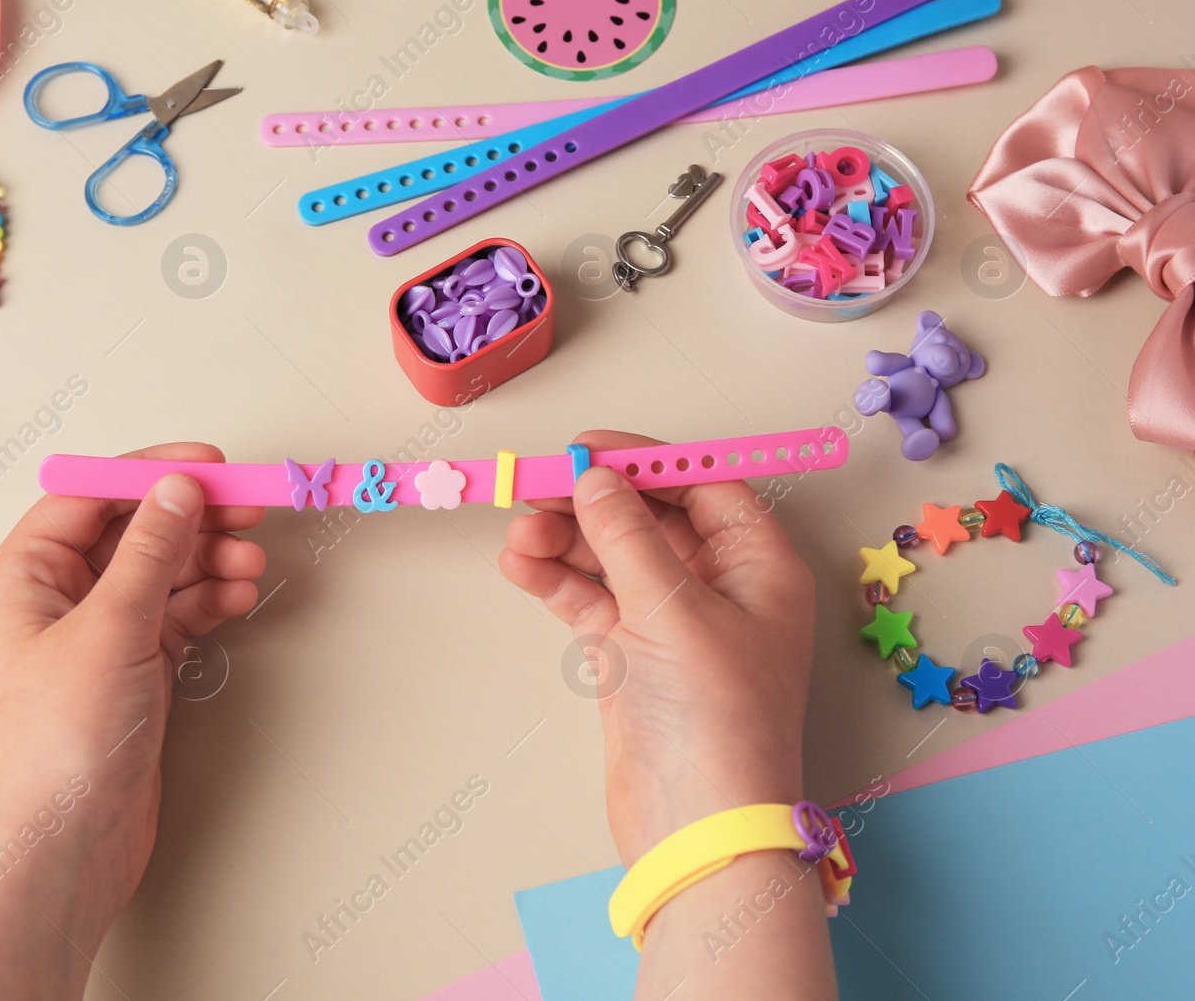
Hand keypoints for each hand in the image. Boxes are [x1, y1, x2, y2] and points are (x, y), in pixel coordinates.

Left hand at [0, 444, 266, 999]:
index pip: (89, 496)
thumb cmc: (55, 747)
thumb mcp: (109, 628)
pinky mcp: (129, 674)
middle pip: (131, 533)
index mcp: (22, 577)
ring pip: (160, 575)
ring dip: (207, 563)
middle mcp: (54, 601)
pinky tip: (236, 598)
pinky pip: (173, 617)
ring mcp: (94, 639)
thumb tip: (177, 491)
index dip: (150, 475)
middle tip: (246, 512)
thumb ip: (150, 551)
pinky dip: (207, 604)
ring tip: (250, 564)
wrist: (62, 846)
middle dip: (191, 521)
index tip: (209, 466)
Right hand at [498, 431, 815, 864]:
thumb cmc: (718, 724)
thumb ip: (628, 537)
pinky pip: (588, 599)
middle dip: (590, 502)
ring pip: (611, 558)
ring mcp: (670, 624)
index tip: (587, 449)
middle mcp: (718, 589)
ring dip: (564, 541)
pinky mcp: (630, 657)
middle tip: (536, 487)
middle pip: (648, 519)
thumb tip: (594, 480)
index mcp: (757, 568)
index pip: (702, 488)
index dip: (645, 463)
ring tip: (520, 534)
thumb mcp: (674, 612)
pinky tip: (522, 564)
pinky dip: (556, 580)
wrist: (698, 829)